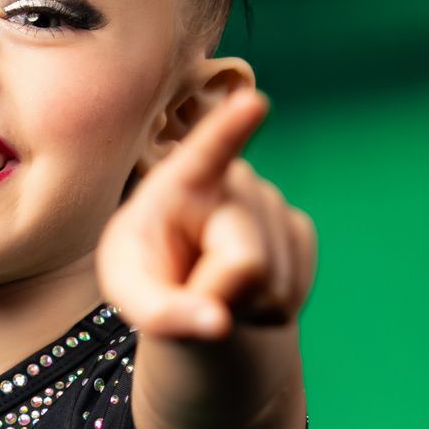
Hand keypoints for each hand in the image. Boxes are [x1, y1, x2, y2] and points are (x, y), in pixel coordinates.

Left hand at [96, 87, 315, 338]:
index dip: (232, 129)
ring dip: (240, 308)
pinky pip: (290, 298)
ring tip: (213, 285)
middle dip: (222, 298)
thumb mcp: (129, 293)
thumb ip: (161, 314)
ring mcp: (273, 204)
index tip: (254, 103)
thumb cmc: (147, 273)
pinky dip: (262, 312)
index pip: (208, 153)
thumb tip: (219, 325)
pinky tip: (242, 291)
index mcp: (183, 182)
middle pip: (249, 265)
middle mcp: (235, 183)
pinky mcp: (299, 230)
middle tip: (191, 292)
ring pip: (273, 290)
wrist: (187, 283)